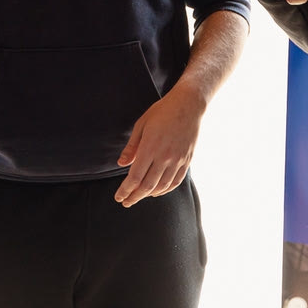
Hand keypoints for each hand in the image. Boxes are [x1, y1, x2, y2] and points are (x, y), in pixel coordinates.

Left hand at [114, 88, 202, 206]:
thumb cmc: (162, 111)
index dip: (125, 190)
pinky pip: (175, 182)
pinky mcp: (186, 160)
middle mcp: (165, 157)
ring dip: (148, 195)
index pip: (135, 177)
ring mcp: (177, 160)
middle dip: (134, 197)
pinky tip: (156, 192)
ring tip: (138, 197)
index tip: (118, 197)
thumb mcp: (141, 125)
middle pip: (147, 186)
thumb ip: (131, 147)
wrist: (188, 105)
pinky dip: (164, 190)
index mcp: (150, 147)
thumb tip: (121, 164)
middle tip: (125, 202)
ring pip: (161, 186)